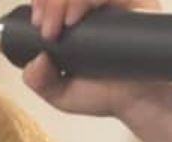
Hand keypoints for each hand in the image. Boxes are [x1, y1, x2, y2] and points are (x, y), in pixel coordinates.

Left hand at [23, 0, 171, 124]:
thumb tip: (34, 61)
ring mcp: (113, 3)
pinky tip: (75, 17)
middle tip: (45, 29)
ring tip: (59, 26)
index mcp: (77, 20)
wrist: (138, 102)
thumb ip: (40, 81)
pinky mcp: (133, 1)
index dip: (43, 0)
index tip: (36, 19)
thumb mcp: (62, 94)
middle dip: (50, 2)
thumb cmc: (105, 95)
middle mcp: (95, 8)